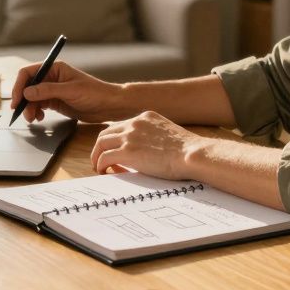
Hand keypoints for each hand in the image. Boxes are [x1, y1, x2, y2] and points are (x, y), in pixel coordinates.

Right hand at [12, 61, 124, 122]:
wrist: (109, 106)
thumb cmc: (95, 93)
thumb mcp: (70, 91)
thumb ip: (47, 91)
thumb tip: (26, 92)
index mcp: (55, 68)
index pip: (28, 73)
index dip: (19, 86)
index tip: (17, 100)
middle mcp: (51, 78)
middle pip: (28, 87)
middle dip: (23, 100)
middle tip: (22, 113)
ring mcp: (53, 91)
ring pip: (32, 98)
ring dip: (29, 108)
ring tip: (33, 119)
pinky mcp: (56, 102)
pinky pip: (39, 106)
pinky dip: (36, 112)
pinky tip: (40, 118)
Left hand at [89, 111, 206, 179]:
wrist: (192, 154)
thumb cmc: (188, 151)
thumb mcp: (169, 135)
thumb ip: (154, 138)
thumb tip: (147, 154)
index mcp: (146, 116)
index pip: (121, 126)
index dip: (115, 141)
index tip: (115, 152)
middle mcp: (135, 122)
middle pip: (106, 133)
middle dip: (100, 147)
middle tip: (100, 160)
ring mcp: (130, 136)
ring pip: (101, 144)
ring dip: (97, 157)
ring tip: (99, 168)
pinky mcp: (127, 152)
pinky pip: (105, 158)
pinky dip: (101, 166)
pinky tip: (105, 173)